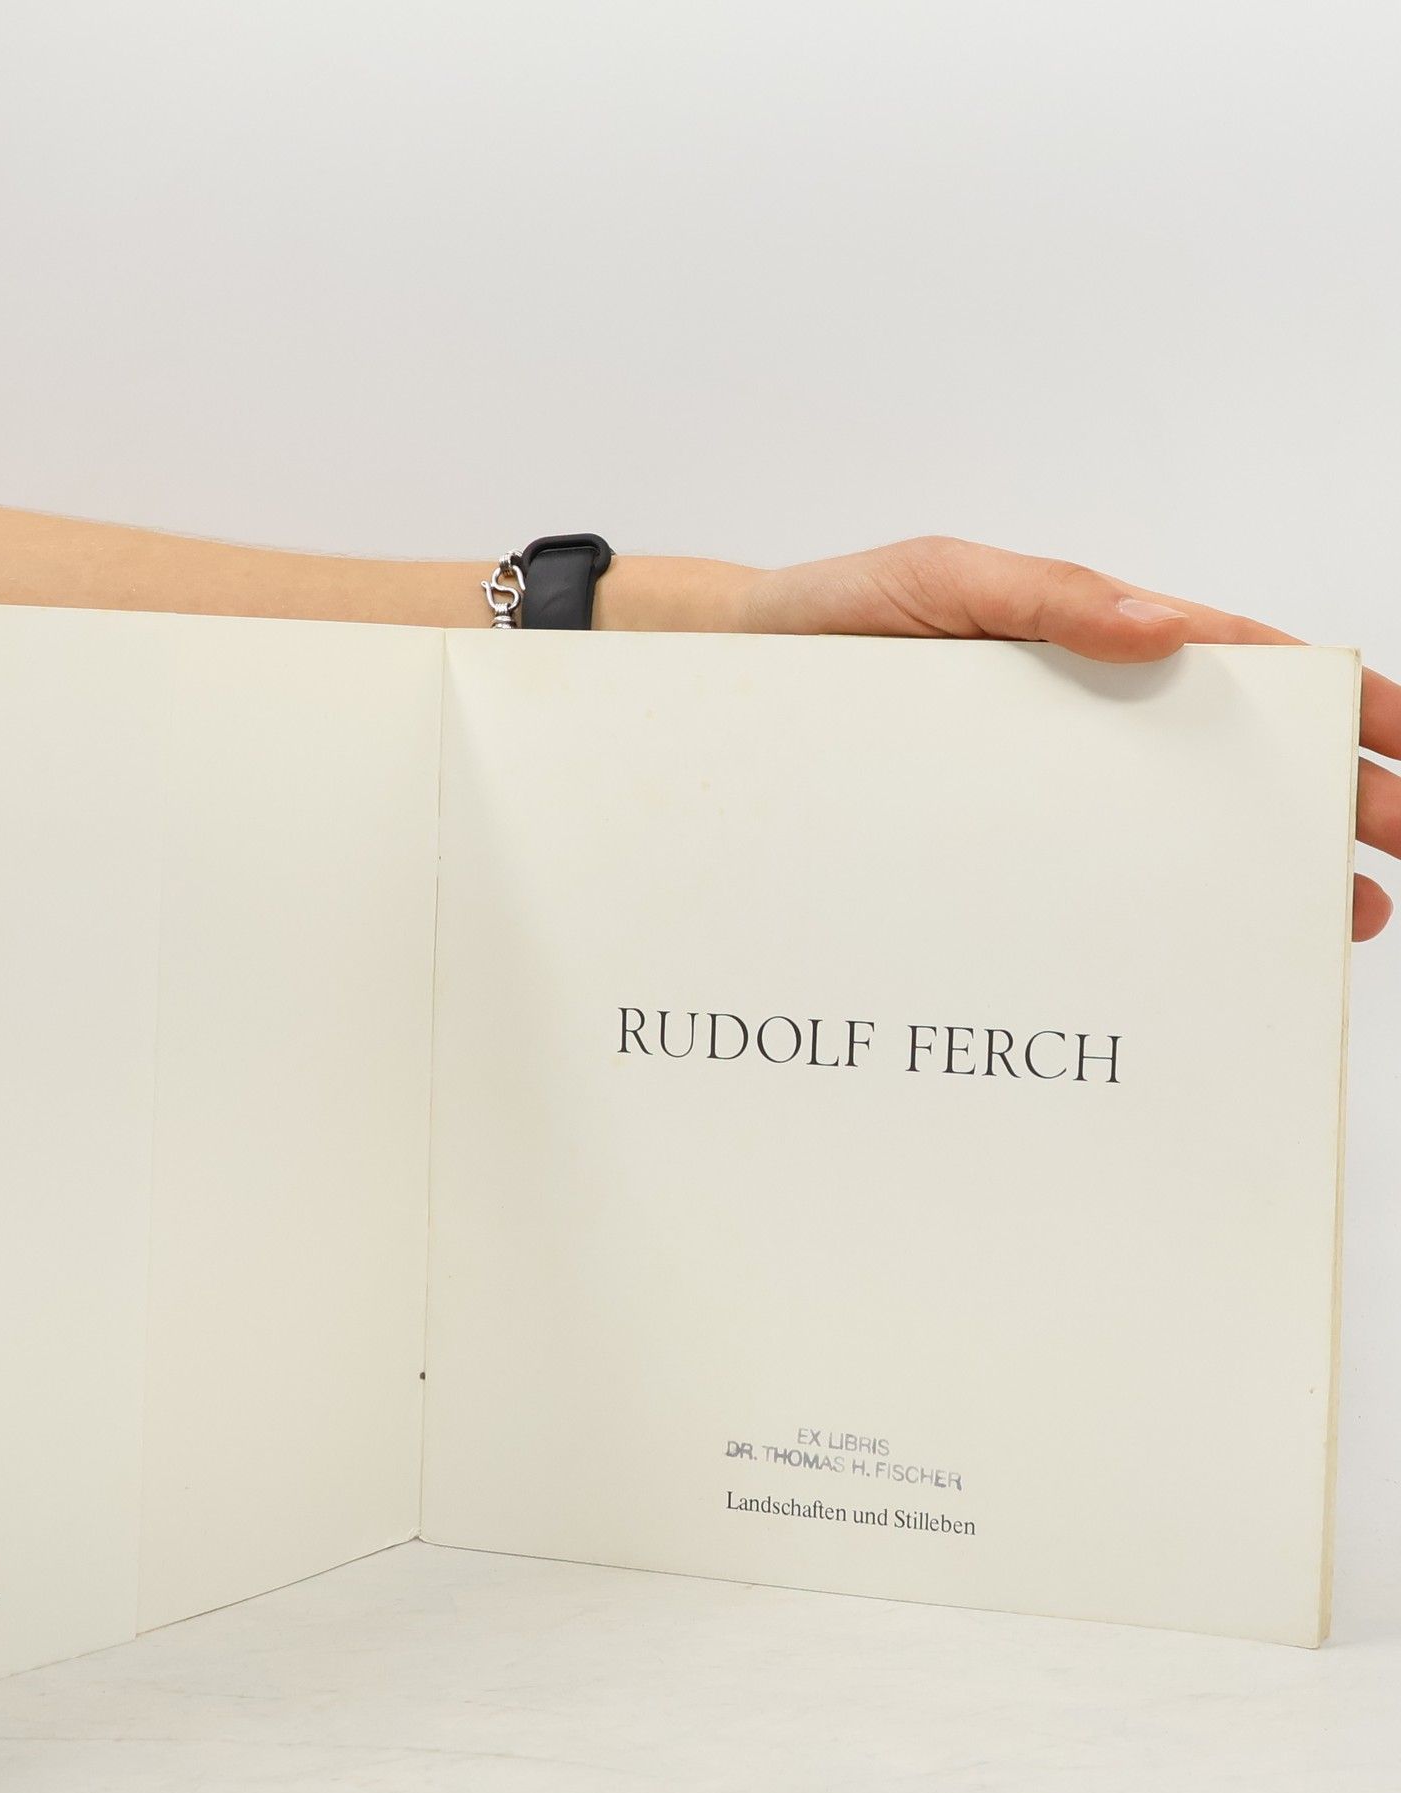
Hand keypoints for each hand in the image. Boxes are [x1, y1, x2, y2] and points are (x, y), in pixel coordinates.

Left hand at [732, 537, 1398, 940]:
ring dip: (1247, 863)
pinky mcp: (977, 834)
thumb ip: (1044, 595)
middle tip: (1390, 860)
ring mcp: (1030, 780)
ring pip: (1159, 823)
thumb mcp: (938, 580)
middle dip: (1322, 799)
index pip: (1235, 666)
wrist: (721, 673)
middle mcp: (1073, 713)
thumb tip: (1167, 626)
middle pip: (1221, 755)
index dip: (1329, 704)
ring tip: (1326, 916)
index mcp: (1084, 637)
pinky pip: (1065, 871)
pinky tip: (1168, 949)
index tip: (1400, 748)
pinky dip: (1130, 907)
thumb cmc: (831, 613)